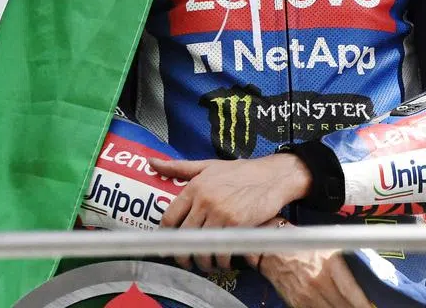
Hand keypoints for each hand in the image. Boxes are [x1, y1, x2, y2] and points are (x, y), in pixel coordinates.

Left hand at [150, 153, 310, 271]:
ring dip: (201, 260)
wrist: (274, 176)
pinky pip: (220, 249)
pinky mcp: (236, 223)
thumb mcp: (208, 165)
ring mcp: (220, 212)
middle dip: (181, 254)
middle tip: (185, 260)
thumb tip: (152, 162)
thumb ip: (180, 167)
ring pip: (200, 246)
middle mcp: (204, 199)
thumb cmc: (241, 172)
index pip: (170, 217)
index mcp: (194, 186)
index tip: (167, 244)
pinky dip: (220, 260)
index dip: (166, 236)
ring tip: (205, 263)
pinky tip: (223, 260)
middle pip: (183, 236)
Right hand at [256, 237, 370, 307]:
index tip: (372, 306)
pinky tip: (332, 307)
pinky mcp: (297, 303)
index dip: (365, 304)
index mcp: (329, 265)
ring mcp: (307, 296)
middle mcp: (319, 282)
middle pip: (344, 306)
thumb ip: (347, 259)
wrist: (270, 247)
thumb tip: (368, 272)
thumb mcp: (328, 244)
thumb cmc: (300, 242)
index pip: (354, 294)